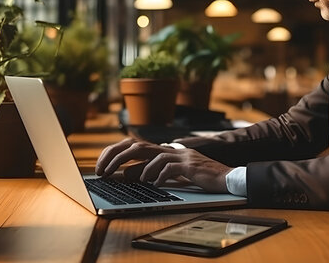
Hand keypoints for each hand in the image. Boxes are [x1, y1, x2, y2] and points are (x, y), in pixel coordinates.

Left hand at [95, 137, 231, 192]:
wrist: (227, 178)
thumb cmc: (198, 177)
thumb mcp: (169, 175)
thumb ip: (149, 172)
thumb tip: (126, 174)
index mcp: (164, 151)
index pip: (134, 145)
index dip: (115, 153)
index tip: (102, 166)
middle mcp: (170, 150)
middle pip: (137, 146)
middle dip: (117, 157)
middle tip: (103, 171)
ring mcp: (181, 156)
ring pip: (152, 154)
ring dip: (136, 167)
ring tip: (125, 178)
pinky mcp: (190, 166)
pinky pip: (170, 167)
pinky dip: (159, 175)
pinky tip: (155, 184)